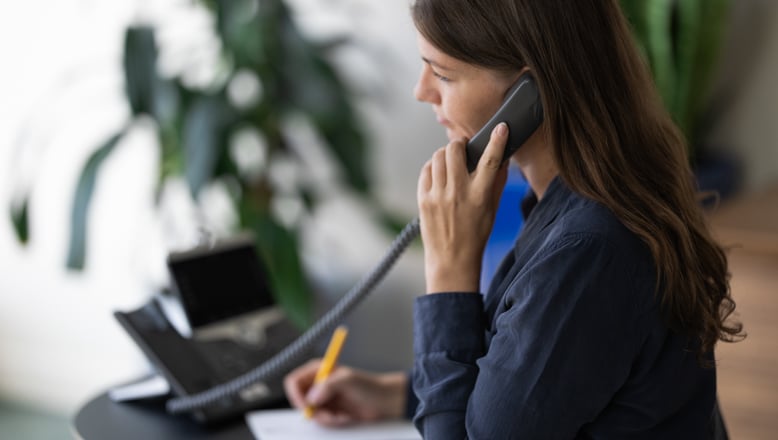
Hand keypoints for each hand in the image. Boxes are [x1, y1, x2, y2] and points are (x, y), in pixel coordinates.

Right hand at [283, 359, 407, 426]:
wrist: (383, 401)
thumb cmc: (368, 386)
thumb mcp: (348, 381)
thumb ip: (327, 386)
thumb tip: (312, 397)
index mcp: (318, 369)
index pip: (294, 381)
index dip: (296, 394)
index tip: (307, 405)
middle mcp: (318, 383)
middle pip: (299, 400)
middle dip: (313, 410)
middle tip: (328, 414)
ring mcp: (323, 398)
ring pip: (310, 413)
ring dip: (325, 418)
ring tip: (341, 415)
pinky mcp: (329, 410)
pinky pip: (321, 420)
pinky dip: (331, 421)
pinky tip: (344, 417)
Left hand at [417, 122, 509, 292]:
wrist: (452, 260)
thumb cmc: (476, 235)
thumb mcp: (493, 210)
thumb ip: (496, 182)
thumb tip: (502, 158)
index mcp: (480, 195)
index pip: (490, 160)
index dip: (497, 140)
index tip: (501, 127)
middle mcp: (458, 192)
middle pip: (455, 149)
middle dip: (460, 144)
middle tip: (464, 148)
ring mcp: (438, 195)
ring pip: (439, 156)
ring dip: (447, 154)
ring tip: (452, 163)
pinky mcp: (423, 199)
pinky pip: (427, 170)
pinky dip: (434, 167)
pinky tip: (440, 176)